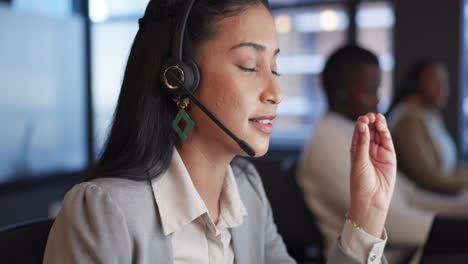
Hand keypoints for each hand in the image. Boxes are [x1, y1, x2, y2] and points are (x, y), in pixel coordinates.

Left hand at [349, 113, 395, 237]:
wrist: (372, 198)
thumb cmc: (360, 182)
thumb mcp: (359, 161)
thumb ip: (362, 143)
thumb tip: (362, 125)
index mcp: (356, 150)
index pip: (359, 132)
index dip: (361, 124)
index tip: (362, 119)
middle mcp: (368, 149)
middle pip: (369, 131)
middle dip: (370, 122)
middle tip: (370, 116)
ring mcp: (379, 152)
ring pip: (379, 134)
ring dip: (378, 125)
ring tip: (377, 117)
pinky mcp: (389, 156)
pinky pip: (387, 141)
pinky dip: (385, 132)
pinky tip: (381, 125)